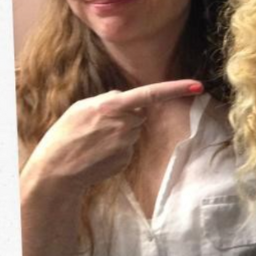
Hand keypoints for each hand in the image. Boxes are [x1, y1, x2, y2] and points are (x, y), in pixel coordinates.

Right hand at [24, 80, 202, 190]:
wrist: (57, 170)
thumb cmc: (65, 135)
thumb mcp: (81, 108)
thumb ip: (108, 101)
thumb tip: (128, 100)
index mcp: (111, 107)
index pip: (151, 94)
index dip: (176, 88)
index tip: (198, 85)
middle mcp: (124, 125)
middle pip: (139, 113)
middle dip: (126, 116)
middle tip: (98, 126)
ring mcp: (126, 144)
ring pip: (133, 131)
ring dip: (120, 132)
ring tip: (94, 140)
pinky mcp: (126, 159)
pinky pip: (127, 147)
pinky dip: (116, 148)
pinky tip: (98, 153)